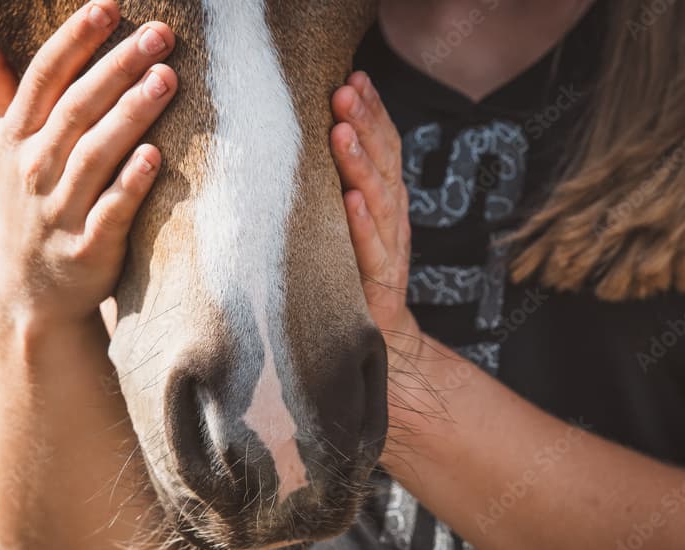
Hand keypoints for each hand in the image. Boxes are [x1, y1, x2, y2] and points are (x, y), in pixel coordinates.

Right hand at [0, 0, 177, 330]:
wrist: (30, 282)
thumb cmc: (23, 191)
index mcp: (16, 134)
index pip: (45, 76)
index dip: (75, 39)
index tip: (108, 5)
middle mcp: (34, 167)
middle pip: (77, 109)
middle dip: (117, 68)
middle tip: (160, 36)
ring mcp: (60, 209)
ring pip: (96, 155)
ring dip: (131, 115)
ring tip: (166, 79)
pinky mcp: (88, 246)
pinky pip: (111, 211)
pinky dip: (130, 185)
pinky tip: (155, 157)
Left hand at [331, 72, 419, 355]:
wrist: (371, 338)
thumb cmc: (346, 271)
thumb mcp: (339, 221)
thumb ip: (330, 184)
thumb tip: (293, 138)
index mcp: (384, 198)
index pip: (384, 145)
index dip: (373, 111)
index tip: (354, 76)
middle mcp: (392, 216)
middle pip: (384, 162)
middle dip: (365, 123)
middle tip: (344, 90)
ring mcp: (389, 249)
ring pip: (379, 198)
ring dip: (360, 163)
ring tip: (341, 131)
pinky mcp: (378, 283)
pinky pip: (371, 249)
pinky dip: (361, 223)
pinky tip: (350, 200)